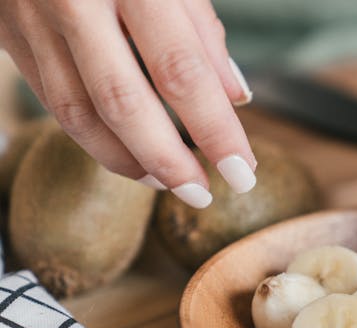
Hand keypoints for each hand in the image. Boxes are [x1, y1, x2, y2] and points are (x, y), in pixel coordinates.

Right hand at [0, 0, 255, 207]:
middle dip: (171, 161)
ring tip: (168, 182)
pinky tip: (126, 154)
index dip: (215, 131)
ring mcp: (29, 15)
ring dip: (127, 160)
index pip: (181, 72)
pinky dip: (93, 137)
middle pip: (125, 105)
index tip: (243, 172)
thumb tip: (235, 96)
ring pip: (78, 114)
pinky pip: (52, 98)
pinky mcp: (7, 30)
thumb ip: (202, 28)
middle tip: (204, 192)